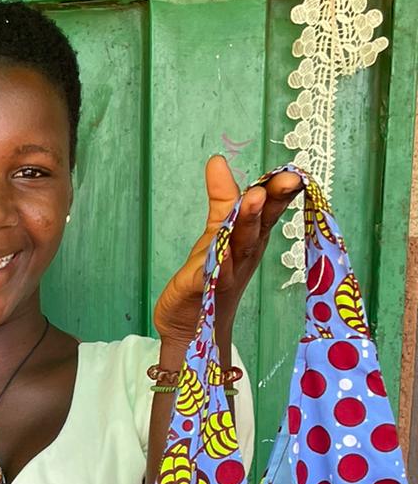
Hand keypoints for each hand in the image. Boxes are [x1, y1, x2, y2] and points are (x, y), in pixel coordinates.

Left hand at [152, 156, 302, 349]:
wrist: (190, 323)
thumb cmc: (211, 274)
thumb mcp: (218, 230)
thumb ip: (222, 198)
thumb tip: (218, 160)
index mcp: (251, 239)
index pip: (268, 211)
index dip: (279, 193)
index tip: (293, 174)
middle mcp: (244, 256)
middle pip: (257, 227)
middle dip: (267, 204)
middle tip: (277, 182)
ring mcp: (225, 275)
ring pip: (239, 248)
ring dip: (247, 224)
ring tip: (253, 199)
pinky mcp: (202, 291)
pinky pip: (210, 276)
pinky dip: (215, 266)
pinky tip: (218, 254)